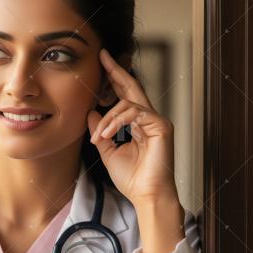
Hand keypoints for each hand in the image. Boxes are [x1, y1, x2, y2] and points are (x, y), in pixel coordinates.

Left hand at [87, 48, 177, 206]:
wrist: (146, 196)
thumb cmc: (132, 179)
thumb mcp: (109, 152)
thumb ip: (102, 131)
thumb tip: (91, 113)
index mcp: (138, 123)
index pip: (126, 95)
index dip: (115, 77)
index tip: (102, 61)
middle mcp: (150, 119)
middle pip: (133, 87)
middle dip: (117, 71)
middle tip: (103, 56)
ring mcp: (157, 121)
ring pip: (128, 104)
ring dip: (107, 119)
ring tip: (98, 137)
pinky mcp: (161, 127)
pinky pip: (135, 113)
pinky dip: (117, 122)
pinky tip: (106, 135)